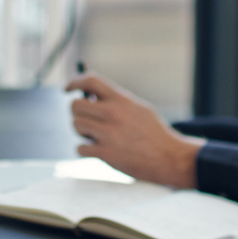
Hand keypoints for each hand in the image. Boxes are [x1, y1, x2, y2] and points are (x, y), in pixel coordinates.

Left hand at [66, 73, 203, 187]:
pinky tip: (98, 150)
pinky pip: (80, 148)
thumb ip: (116, 101)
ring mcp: (109, 134)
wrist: (169, 157)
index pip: (91, 81)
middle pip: (75, 105)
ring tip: (96, 136)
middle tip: (88, 120)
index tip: (67, 89)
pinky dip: (85, 150)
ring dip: (81, 132)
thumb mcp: (138, 108)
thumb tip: (90, 95)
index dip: (75, 82)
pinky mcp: (106, 154)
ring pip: (76, 125)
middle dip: (78, 113)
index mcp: (122, 100)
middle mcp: (113, 114)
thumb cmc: (154, 133)